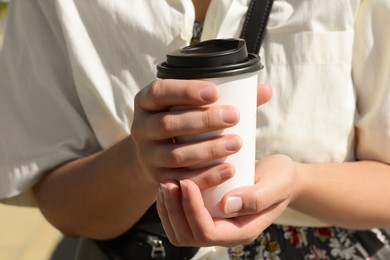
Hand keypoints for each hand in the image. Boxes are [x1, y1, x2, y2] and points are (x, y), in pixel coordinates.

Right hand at [131, 79, 271, 187]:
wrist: (152, 153)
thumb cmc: (180, 121)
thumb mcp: (188, 104)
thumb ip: (225, 96)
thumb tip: (265, 91)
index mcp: (146, 102)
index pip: (159, 91)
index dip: (185, 91)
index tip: (215, 93)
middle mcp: (141, 128)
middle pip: (168, 124)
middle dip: (203, 121)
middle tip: (233, 117)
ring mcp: (147, 155)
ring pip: (175, 155)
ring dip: (207, 150)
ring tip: (236, 143)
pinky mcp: (157, 178)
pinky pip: (181, 179)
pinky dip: (205, 176)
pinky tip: (228, 170)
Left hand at [156, 154, 296, 246]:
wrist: (279, 176)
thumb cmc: (281, 178)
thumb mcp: (276, 184)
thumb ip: (257, 198)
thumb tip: (227, 206)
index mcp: (242, 230)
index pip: (208, 232)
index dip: (192, 209)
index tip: (187, 182)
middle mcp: (225, 232)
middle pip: (188, 235)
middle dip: (174, 210)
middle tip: (168, 182)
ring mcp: (215, 224)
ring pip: (180, 231)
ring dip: (168, 209)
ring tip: (165, 183)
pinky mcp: (207, 213)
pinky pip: (180, 219)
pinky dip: (170, 204)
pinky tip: (170, 184)